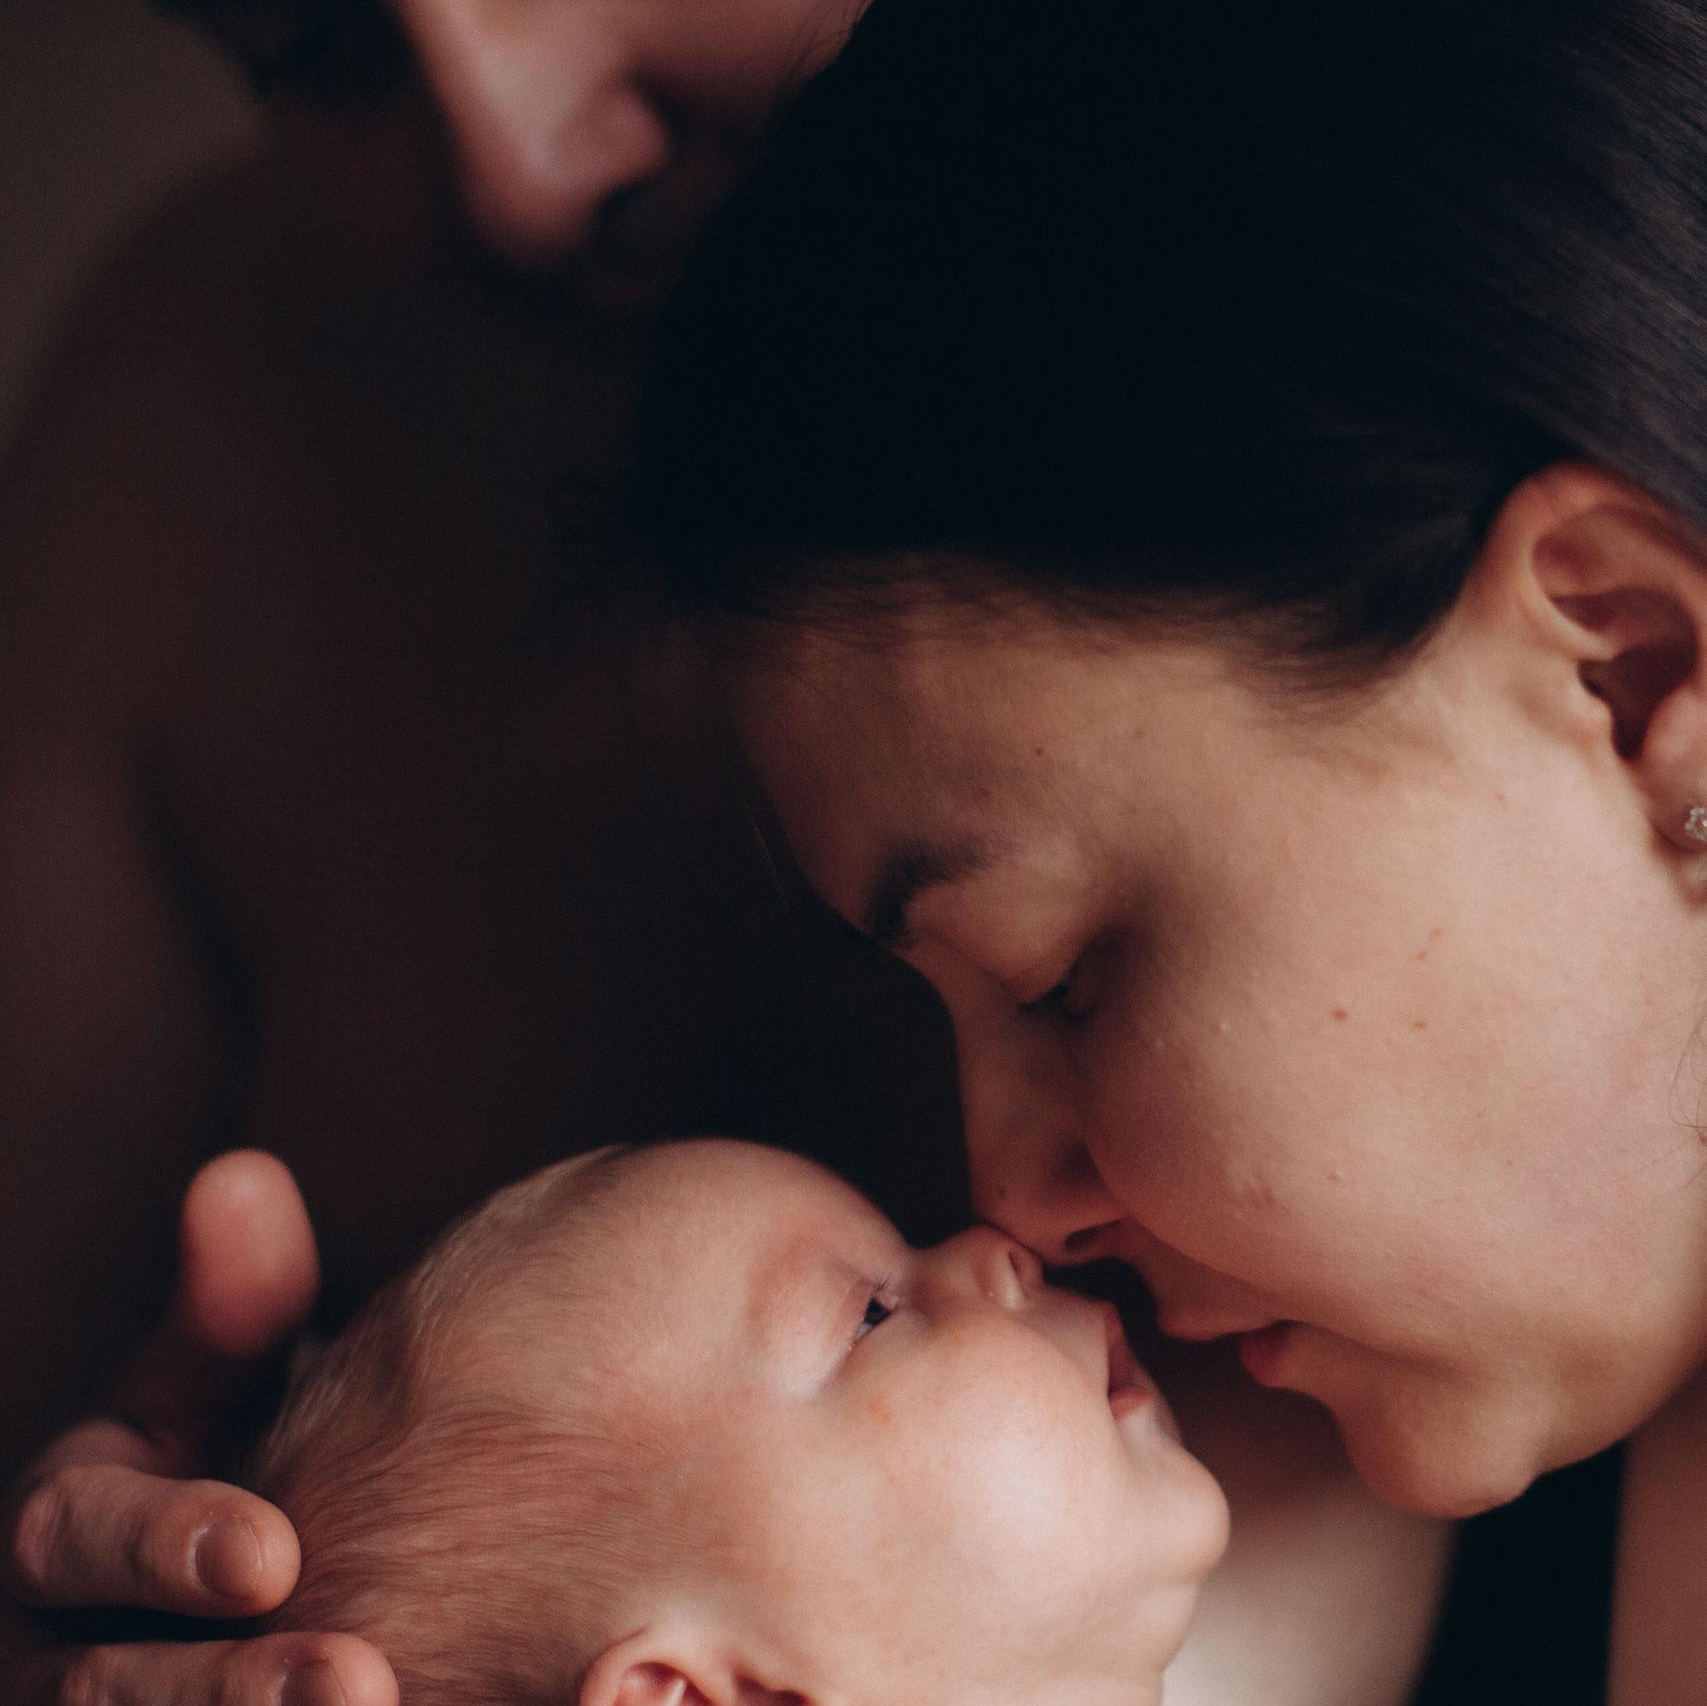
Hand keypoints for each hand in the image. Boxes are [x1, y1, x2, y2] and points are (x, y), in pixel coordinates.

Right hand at [1, 1152, 397, 1705]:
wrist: (260, 1574)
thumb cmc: (236, 1458)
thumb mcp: (223, 1381)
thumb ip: (235, 1308)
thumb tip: (240, 1175)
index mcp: (60, 1526)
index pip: (75, 1540)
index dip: (164, 1544)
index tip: (272, 1552)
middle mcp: (49, 1641)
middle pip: (97, 1691)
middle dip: (217, 1690)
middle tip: (354, 1684)